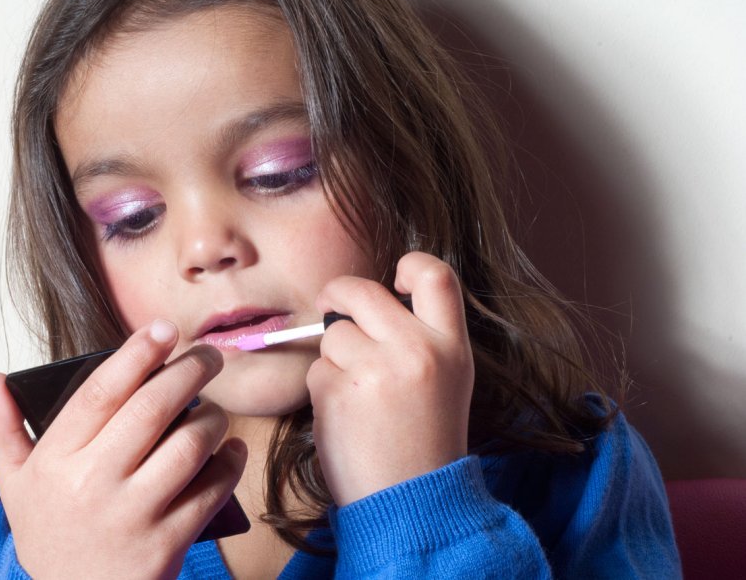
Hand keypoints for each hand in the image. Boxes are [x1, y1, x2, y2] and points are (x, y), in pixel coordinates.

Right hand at [0, 320, 246, 579]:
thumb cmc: (50, 533)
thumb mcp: (15, 485)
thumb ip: (4, 430)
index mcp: (56, 460)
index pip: (102, 391)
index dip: (138, 353)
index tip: (164, 329)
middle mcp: (94, 484)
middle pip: (153, 408)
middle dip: (191, 370)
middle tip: (209, 356)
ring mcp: (133, 515)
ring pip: (191, 444)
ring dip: (213, 416)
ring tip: (213, 409)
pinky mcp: (167, 543)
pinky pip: (213, 488)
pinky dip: (230, 460)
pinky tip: (230, 447)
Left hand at [307, 252, 473, 505]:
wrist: (412, 502)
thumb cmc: (424, 440)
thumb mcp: (446, 381)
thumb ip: (418, 338)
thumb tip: (368, 304)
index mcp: (450, 346)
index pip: (436, 274)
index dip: (410, 265)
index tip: (394, 280)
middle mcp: (416, 349)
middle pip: (361, 290)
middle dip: (338, 294)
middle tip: (331, 306)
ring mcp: (375, 368)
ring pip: (332, 334)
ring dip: (334, 358)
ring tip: (359, 397)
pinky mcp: (337, 390)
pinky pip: (316, 369)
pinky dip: (323, 388)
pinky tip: (346, 417)